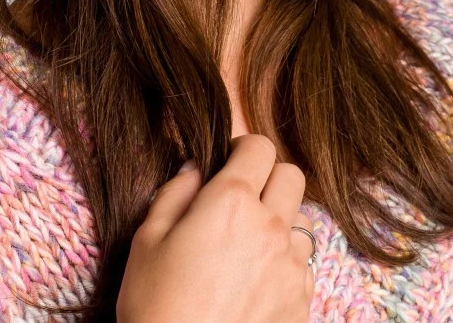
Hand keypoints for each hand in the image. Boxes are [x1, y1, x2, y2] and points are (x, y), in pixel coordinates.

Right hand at [116, 134, 315, 322]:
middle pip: (291, 174)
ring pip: (303, 218)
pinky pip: (305, 263)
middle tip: (243, 198)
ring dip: (281, 220)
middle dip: (269, 176)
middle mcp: (271, 226)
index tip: (228, 163)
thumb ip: (175, 193)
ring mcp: (291, 265)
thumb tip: (195, 169)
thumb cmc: (157, 308)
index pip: (259, 146)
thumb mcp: (147, 241)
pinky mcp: (302, 301)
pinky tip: (258, 279)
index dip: (242, 149)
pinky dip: (286, 261)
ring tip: (251, 243)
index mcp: (231, 201)